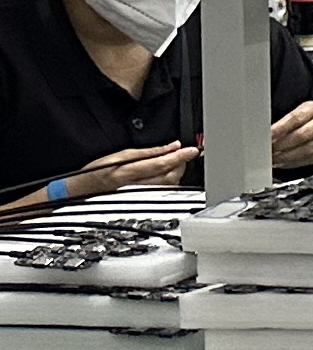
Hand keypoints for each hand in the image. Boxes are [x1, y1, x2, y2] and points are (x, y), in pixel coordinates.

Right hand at [50, 141, 194, 204]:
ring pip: (169, 186)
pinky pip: (163, 193)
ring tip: (172, 164)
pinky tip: (166, 176)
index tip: (192, 150)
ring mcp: (139, 197)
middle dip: (180, 164)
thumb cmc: (96, 172)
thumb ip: (149, 152)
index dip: (179, 157)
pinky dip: (169, 183)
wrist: (82, 191)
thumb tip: (171, 146)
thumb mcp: (120, 155)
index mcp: (126, 172)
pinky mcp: (142, 203)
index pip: (160, 164)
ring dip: (176, 174)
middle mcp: (134, 187)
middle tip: (181, 155)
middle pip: (169, 177)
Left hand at [267, 102, 312, 171]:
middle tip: (269, 150)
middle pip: (302, 135)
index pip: (296, 118)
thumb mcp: (302, 116)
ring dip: (288, 156)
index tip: (267, 136)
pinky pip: (312, 159)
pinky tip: (284, 163)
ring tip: (275, 159)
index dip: (280, 128)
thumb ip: (286, 124)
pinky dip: (295, 163)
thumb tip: (267, 136)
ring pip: (307, 149)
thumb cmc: (312, 123)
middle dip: (282, 145)